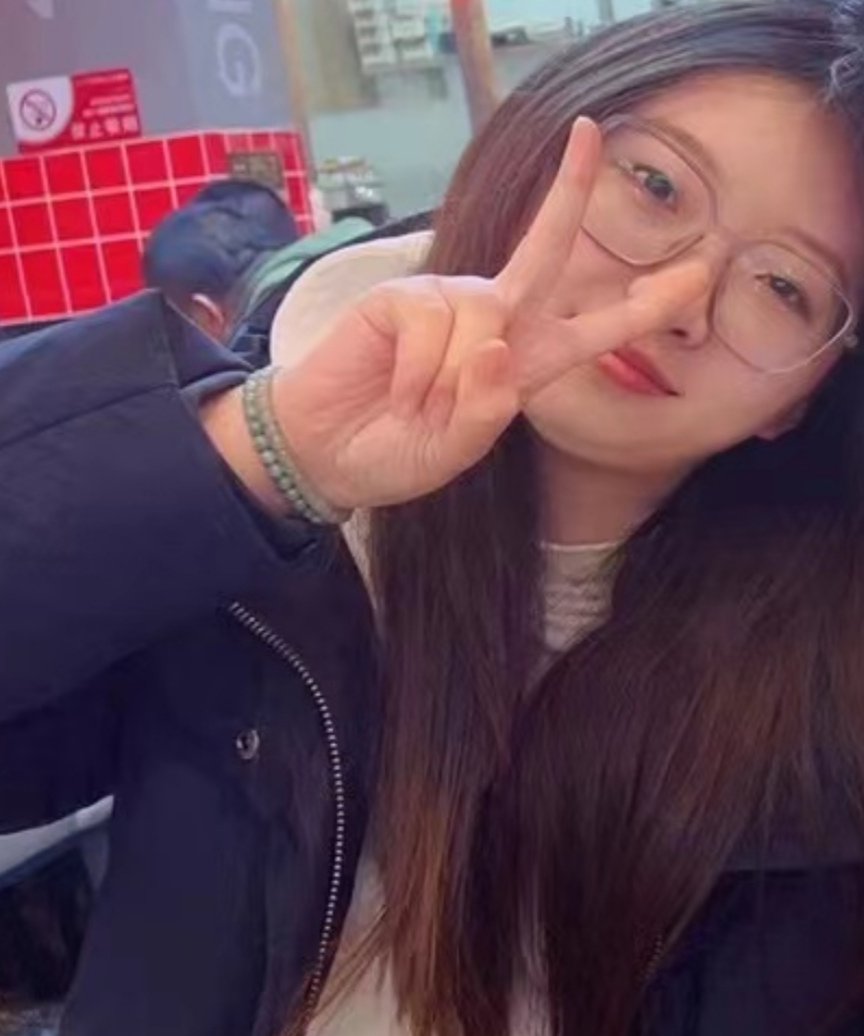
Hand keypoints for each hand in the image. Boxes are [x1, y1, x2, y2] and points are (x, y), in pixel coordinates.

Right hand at [270, 118, 707, 510]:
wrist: (326, 454)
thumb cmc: (396, 451)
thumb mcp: (453, 452)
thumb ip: (484, 413)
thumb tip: (494, 344)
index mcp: (523, 362)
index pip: (593, 328)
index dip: (645, 305)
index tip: (696, 273)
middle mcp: (493, 321)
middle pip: (545, 248)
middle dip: (570, 192)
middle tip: (590, 133)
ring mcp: (446, 302)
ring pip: (484, 314)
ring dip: (451, 378)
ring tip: (418, 405)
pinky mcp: (400, 296)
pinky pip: (432, 320)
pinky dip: (418, 370)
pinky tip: (396, 388)